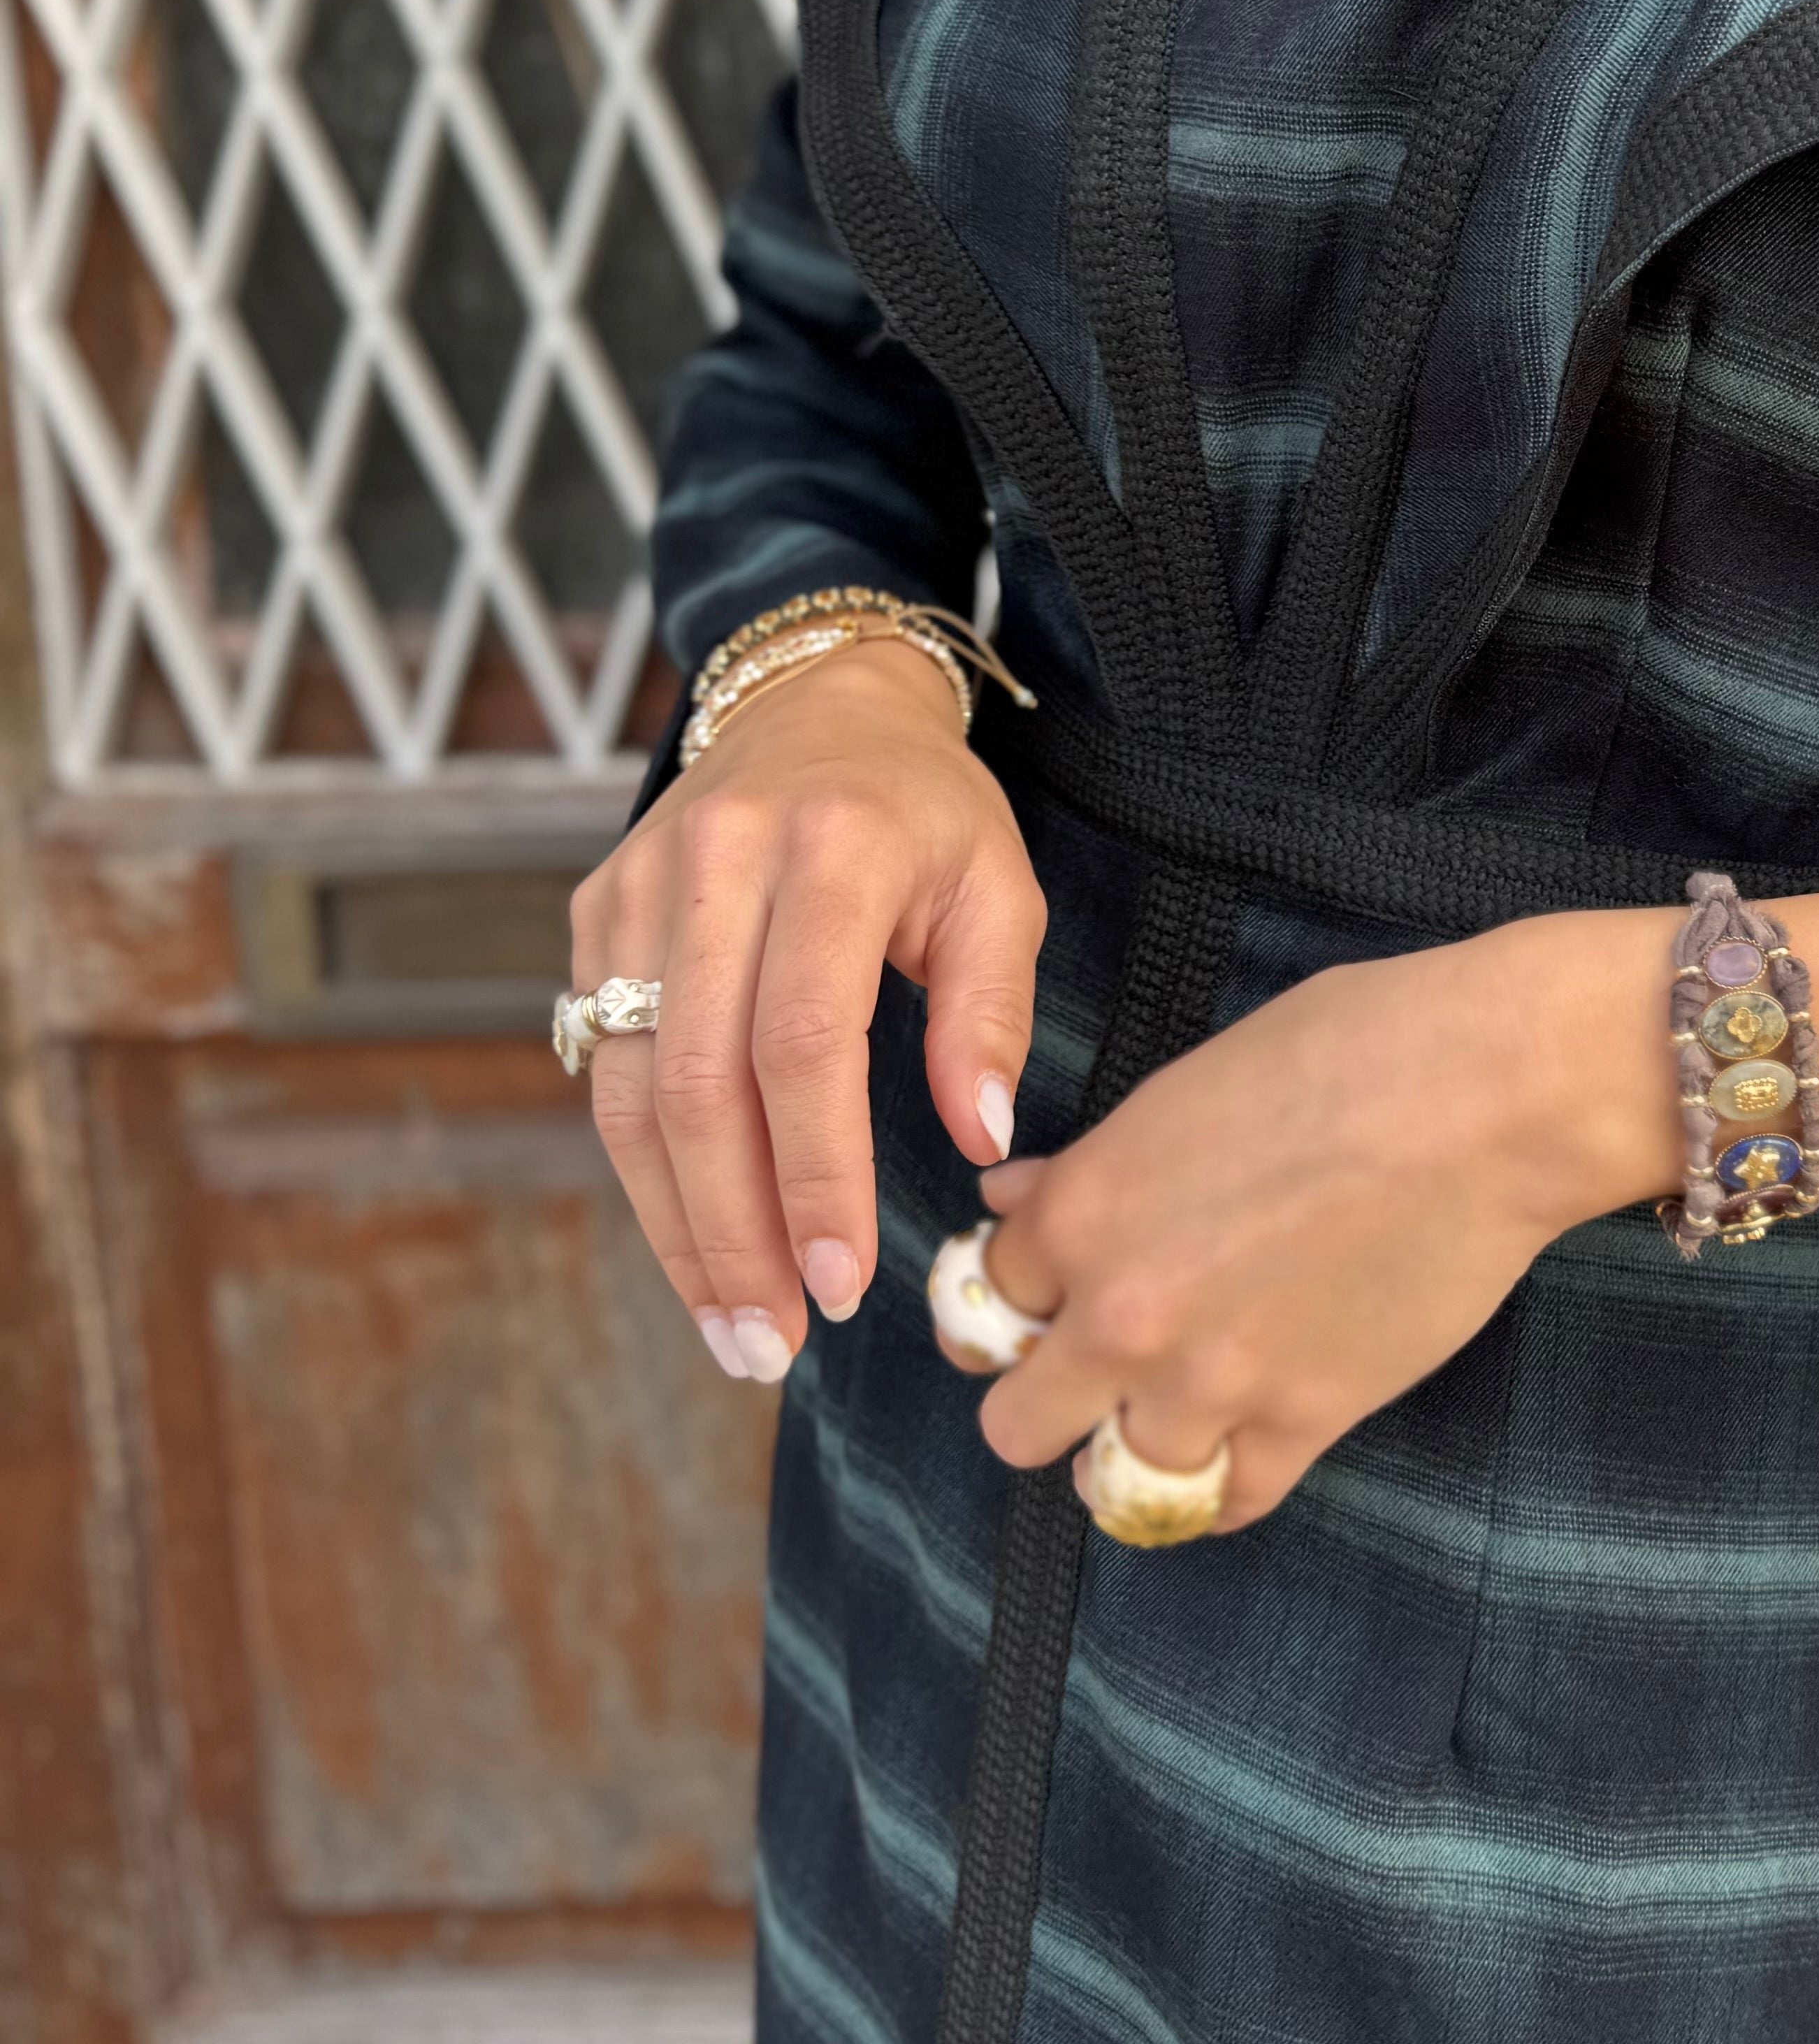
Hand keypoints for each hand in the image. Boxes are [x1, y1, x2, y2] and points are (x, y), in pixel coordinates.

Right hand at [568, 643, 1045, 1381]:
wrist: (817, 701)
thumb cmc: (925, 811)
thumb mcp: (999, 887)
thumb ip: (991, 1010)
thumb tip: (979, 1137)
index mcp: (829, 850)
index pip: (804, 1042)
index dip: (815, 1174)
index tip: (840, 1282)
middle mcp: (714, 862)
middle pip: (702, 1083)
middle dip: (733, 1231)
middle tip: (772, 1342)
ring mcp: (638, 887)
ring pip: (635, 1090)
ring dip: (676, 1224)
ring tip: (730, 1325)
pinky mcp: (595, 912)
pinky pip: (605, 1065)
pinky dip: (645, 1168)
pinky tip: (692, 1241)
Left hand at [962, 909, 1678, 1530]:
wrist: (1489, 1098)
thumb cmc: (1348, 1050)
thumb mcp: (1189, 1084)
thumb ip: (1095, 1164)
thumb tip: (1017, 1198)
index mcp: (1084, 1210)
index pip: (987, 1298)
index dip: (1019, 1298)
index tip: (1048, 1298)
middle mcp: (1122, 1314)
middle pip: (1015, 1424)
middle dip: (1047, 1397)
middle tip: (1098, 1368)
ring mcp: (1210, 1384)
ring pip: (1109, 1484)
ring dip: (1134, 1450)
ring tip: (1176, 1412)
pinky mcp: (1303, 1425)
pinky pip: (1224, 1504)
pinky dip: (1220, 1485)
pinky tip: (1235, 1448)